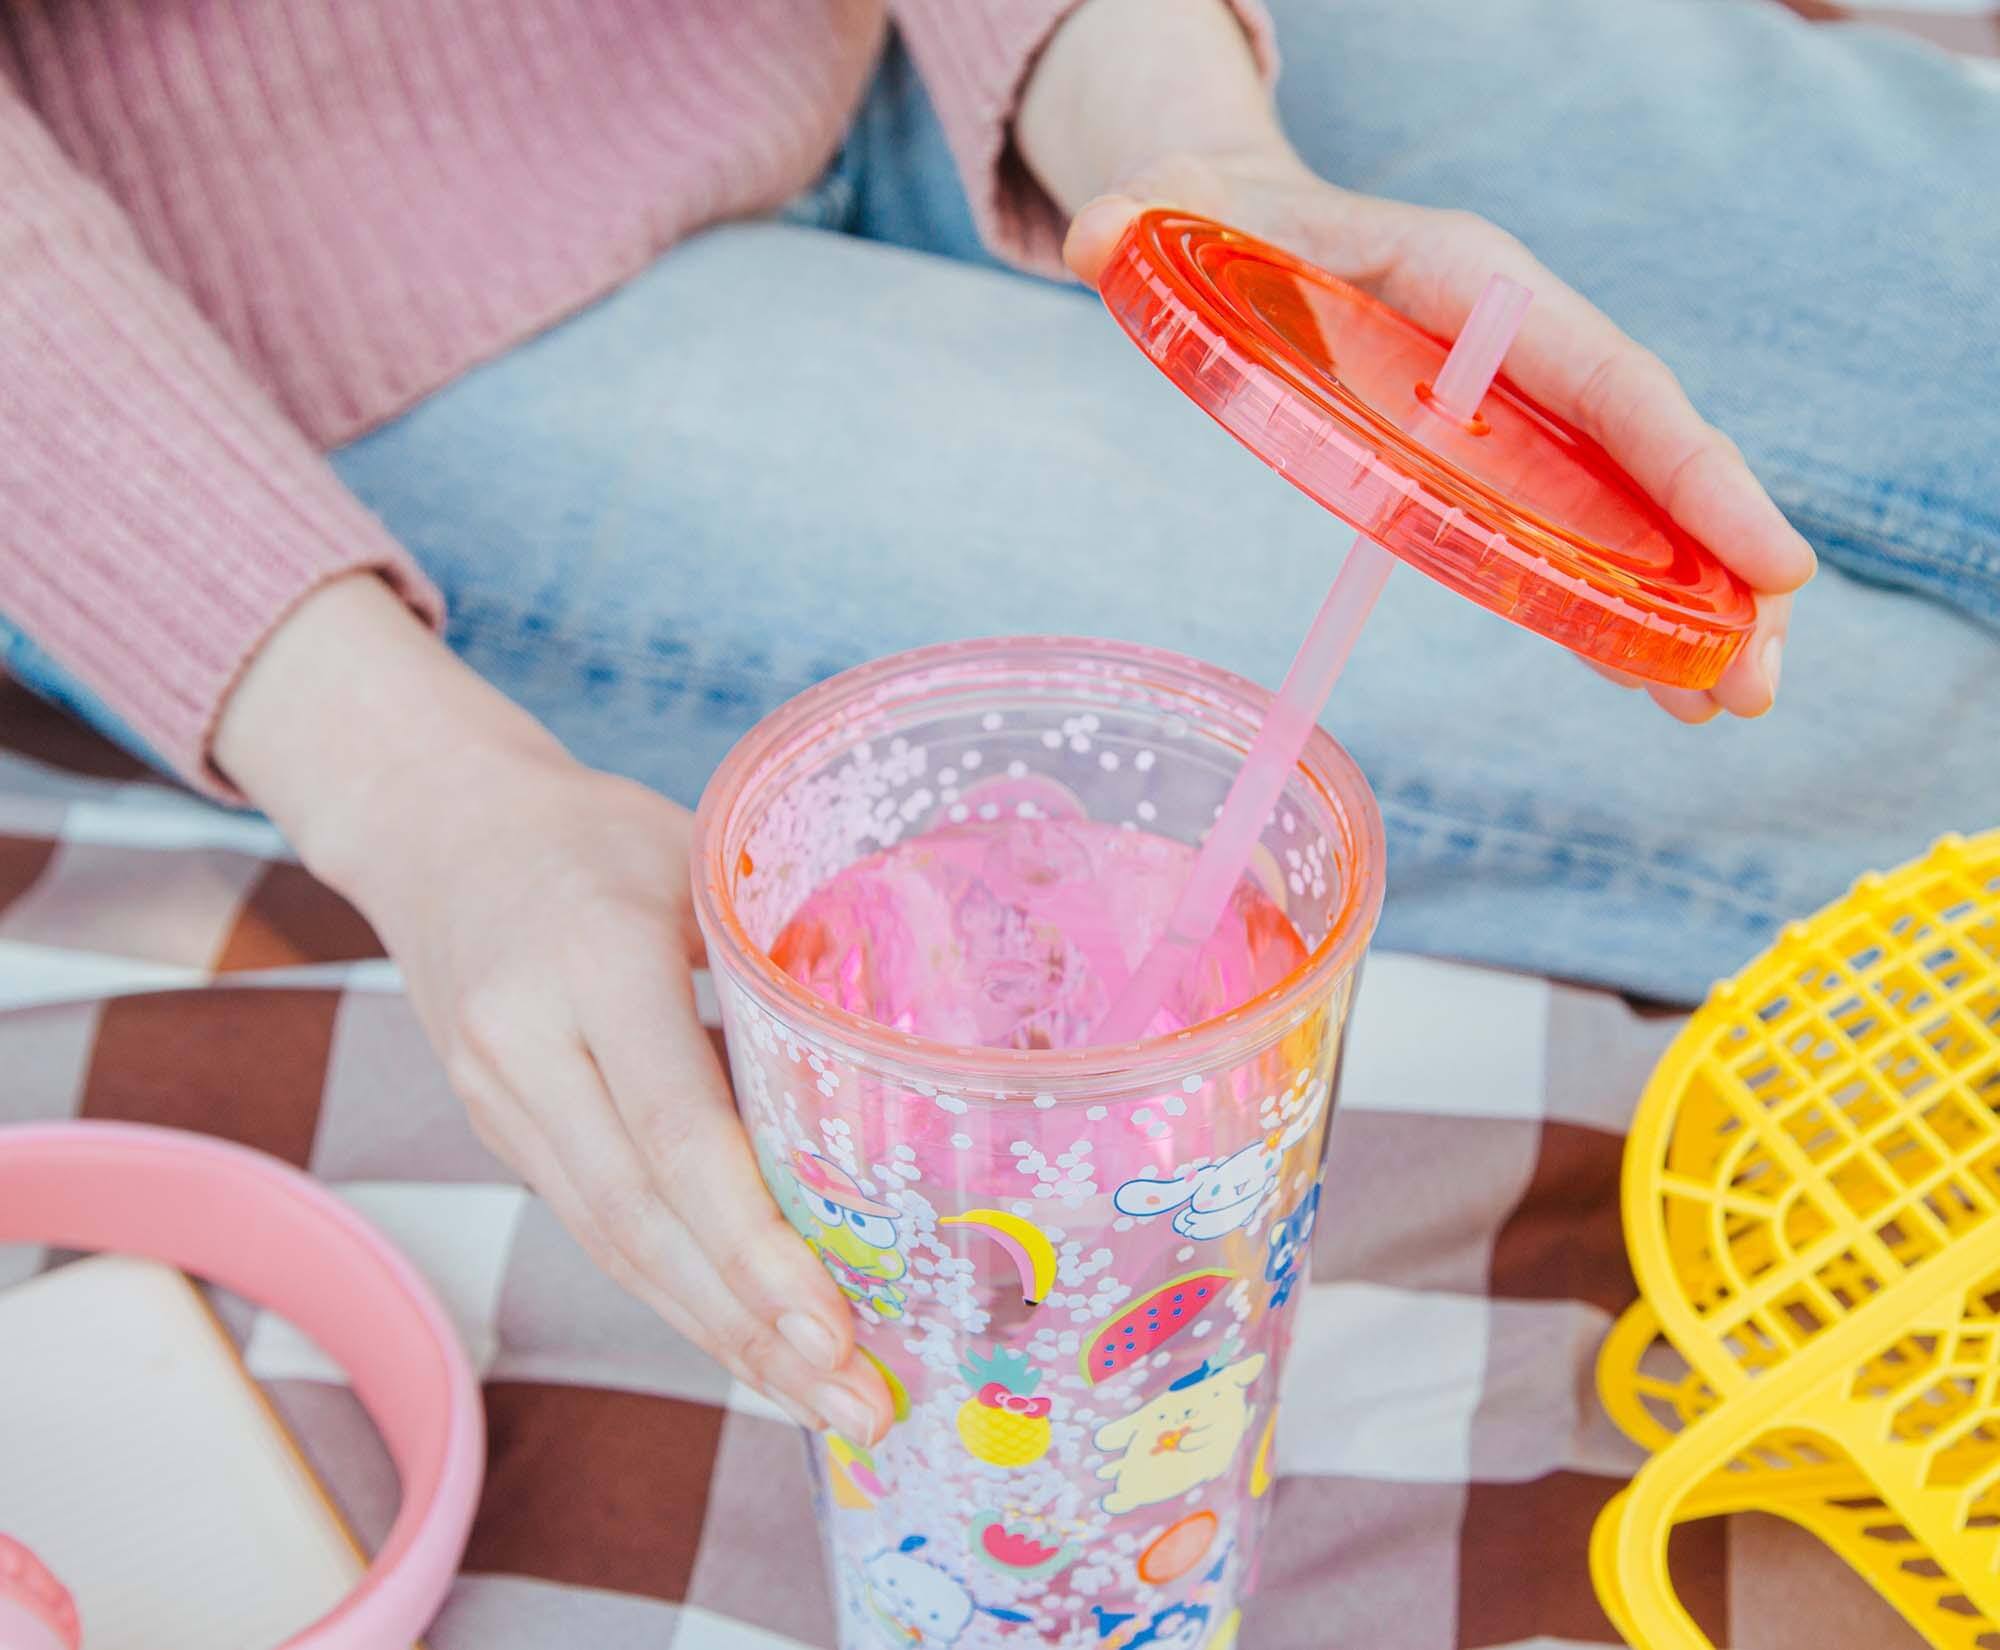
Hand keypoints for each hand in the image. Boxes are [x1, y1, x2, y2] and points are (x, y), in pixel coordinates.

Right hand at [215, 577, 891, 1443]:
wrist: (434, 824)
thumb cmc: (593, 832)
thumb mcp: (698, 857)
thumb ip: (776, 954)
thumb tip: (895, 1071)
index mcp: (591, 962)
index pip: (675, 1131)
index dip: (754, 1241)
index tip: (836, 1325)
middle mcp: (528, 1048)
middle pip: (642, 1221)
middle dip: (752, 1328)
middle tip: (856, 1402)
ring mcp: (501, 1100)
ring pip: (614, 1243)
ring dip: (719, 1336)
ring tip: (819, 1400)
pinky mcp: (503, 1130)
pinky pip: (597, 1226)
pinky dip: (676, 1292)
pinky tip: (746, 1338)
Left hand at [1019, 0, 1814, 723]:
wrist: (1234, 221)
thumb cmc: (1223, 226)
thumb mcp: (1184, 219)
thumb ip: (1141, 228)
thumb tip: (1097, 238)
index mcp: (1470, 284)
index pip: (1603, 376)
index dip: (1688, 470)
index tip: (1768, 559)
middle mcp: (1517, 352)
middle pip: (1645, 460)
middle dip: (1714, 568)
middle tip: (1754, 687)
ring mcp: (1510, 415)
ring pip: (1625, 511)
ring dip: (1681, 609)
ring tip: (1726, 706)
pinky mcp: (1486, 466)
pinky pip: (1571, 541)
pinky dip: (1613, 611)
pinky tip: (1654, 683)